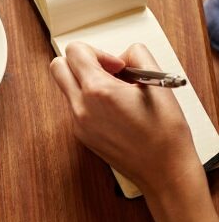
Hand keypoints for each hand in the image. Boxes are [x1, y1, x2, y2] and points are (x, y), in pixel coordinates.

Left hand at [49, 42, 199, 195]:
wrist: (163, 170)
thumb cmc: (164, 132)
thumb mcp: (157, 83)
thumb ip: (137, 56)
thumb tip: (123, 54)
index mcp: (98, 91)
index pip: (74, 51)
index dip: (97, 51)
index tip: (116, 64)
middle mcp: (81, 107)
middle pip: (58, 67)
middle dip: (80, 62)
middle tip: (106, 72)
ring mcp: (77, 123)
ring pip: (67, 87)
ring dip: (85, 82)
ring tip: (116, 92)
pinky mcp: (80, 134)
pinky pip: (75, 106)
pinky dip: (89, 100)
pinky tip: (114, 110)